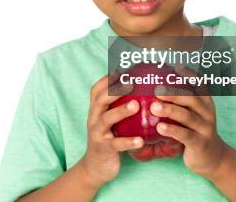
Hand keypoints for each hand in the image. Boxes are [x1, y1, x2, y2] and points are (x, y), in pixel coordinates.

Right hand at [79, 73, 142, 188]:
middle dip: (114, 89)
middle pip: (100, 99)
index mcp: (95, 109)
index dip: (107, 78)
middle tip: (131, 82)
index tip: (123, 69)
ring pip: (107, 119)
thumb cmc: (109, 138)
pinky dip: (128, 141)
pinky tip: (141, 140)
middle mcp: (93, 118)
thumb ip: (118, 106)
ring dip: (121, 111)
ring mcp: (97, 133)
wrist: (95, 166)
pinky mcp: (104, 148)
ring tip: (136, 106)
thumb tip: (141, 89)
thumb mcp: (110, 120)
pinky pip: (116, 144)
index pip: (96, 89)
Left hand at [149, 64, 228, 178]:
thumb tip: (154, 85)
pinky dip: (172, 130)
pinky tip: (159, 128)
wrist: (212, 157)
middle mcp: (207, 113)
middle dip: (174, 93)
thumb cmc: (194, 131)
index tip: (175, 66)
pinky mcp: (200, 143)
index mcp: (205, 103)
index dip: (189, 75)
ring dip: (170, 110)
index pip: (200, 85)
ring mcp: (205, 128)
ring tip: (154, 107)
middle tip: (156, 90)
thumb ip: (179, 102)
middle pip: (191, 99)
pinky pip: (185, 135)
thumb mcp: (191, 114)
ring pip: (187, 117)